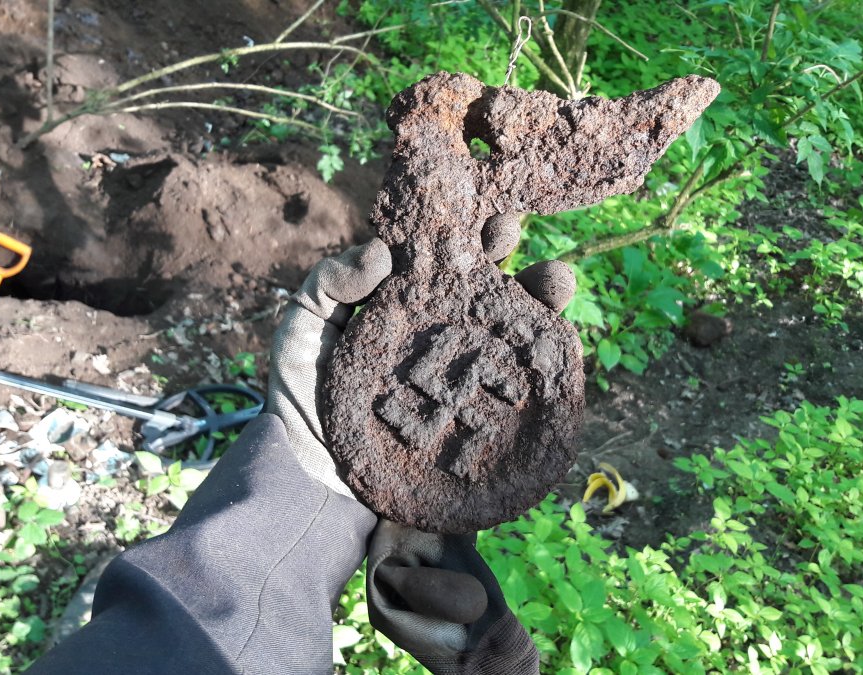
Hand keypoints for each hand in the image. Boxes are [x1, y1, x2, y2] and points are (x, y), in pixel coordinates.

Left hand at [266, 213, 574, 496]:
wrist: (308, 476)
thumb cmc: (304, 395)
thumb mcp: (304, 328)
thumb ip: (329, 283)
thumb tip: (380, 251)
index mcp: (408, 304)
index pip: (445, 257)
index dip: (467, 231)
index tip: (484, 211)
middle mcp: (444, 333)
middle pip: (488, 286)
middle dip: (511, 255)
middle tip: (518, 233)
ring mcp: (465, 376)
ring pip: (514, 329)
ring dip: (541, 300)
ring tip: (559, 281)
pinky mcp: (480, 418)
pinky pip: (519, 389)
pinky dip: (544, 364)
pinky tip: (557, 344)